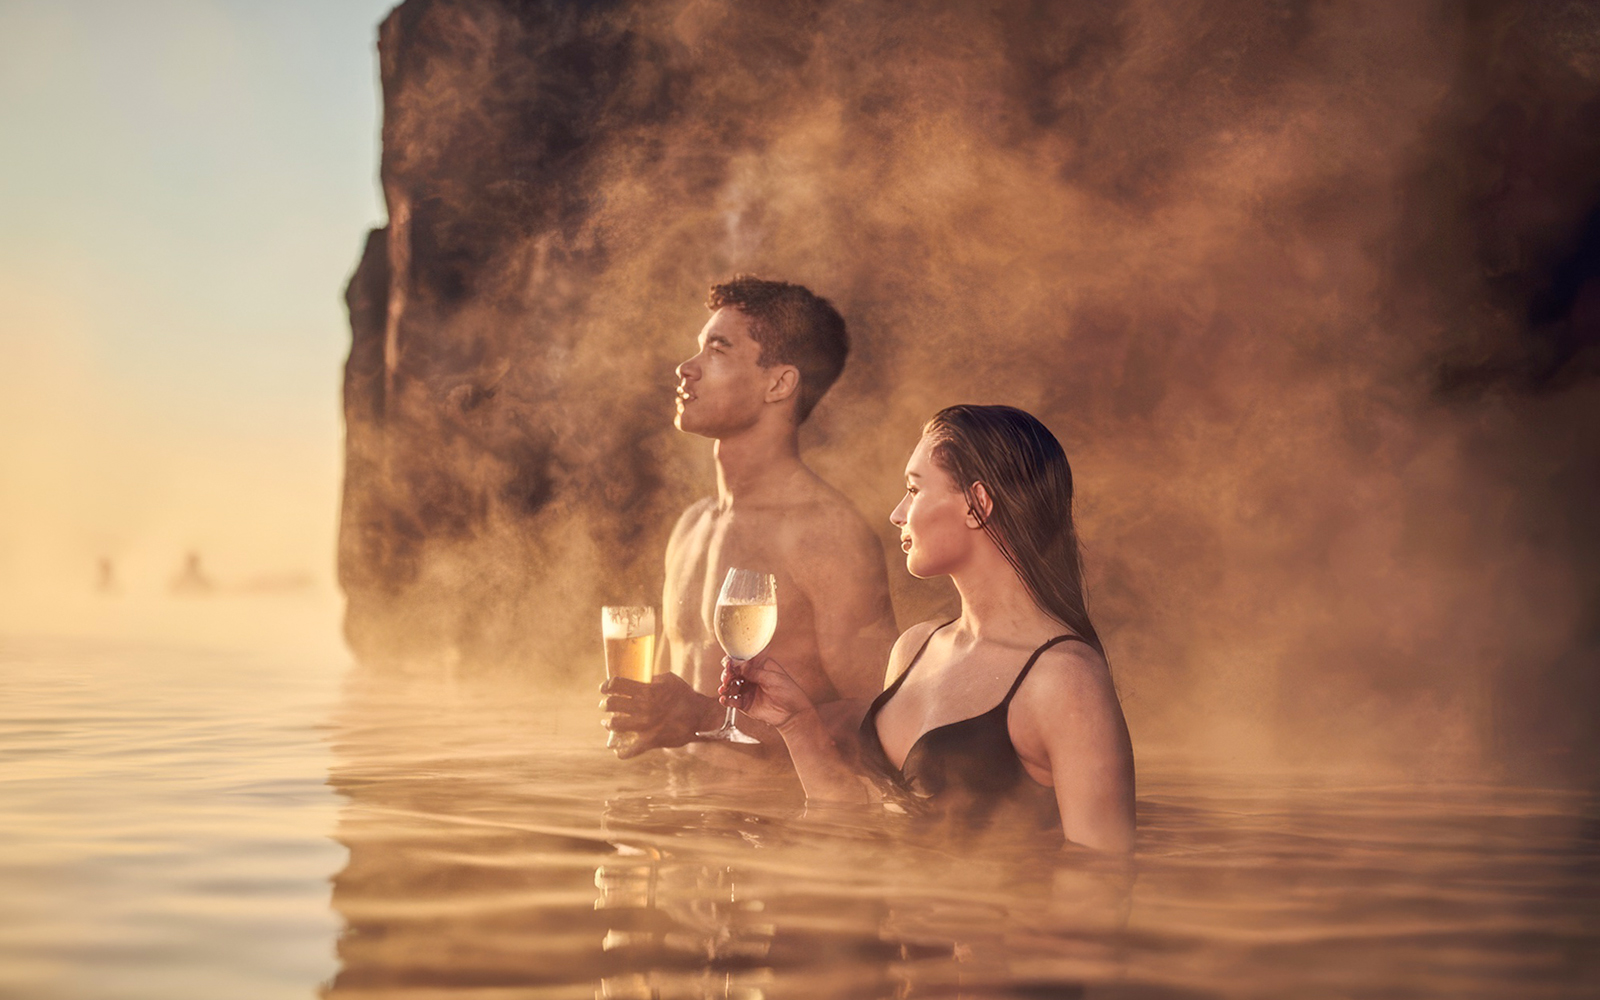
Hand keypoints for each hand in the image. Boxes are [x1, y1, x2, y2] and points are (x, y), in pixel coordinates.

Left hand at [599, 672, 719, 759]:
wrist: (701, 716)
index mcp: (647, 690)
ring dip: (608, 724)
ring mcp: (645, 726)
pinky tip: (618, 748)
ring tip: (608, 723)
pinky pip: (628, 751)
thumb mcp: (669, 679)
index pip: (616, 685)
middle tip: (605, 706)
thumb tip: (636, 679)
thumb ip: (651, 679)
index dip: (606, 686)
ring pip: (614, 725)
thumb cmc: (684, 695)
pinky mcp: (650, 742)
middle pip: (611, 704)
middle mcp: (644, 707)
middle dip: (605, 704)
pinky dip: (620, 751)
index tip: (604, 688)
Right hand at [717, 653, 815, 729]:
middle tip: (727, 677)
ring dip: (725, 686)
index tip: (728, 663)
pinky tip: (724, 699)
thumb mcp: (773, 678)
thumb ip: (755, 672)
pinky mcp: (745, 704)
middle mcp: (751, 677)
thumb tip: (738, 665)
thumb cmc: (788, 692)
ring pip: (730, 686)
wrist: (792, 713)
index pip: (743, 660)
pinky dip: (726, 700)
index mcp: (759, 666)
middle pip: (734, 672)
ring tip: (724, 689)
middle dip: (727, 674)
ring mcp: (747, 690)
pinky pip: (732, 700)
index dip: (734, 661)